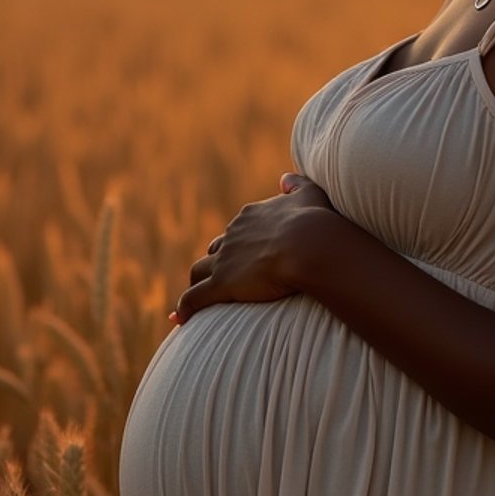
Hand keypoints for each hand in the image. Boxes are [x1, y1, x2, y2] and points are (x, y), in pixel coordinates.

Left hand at [173, 172, 334, 324]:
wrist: (308, 245)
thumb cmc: (314, 221)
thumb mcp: (309, 194)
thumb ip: (296, 185)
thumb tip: (286, 178)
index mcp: (249, 217)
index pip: (235, 231)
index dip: (237, 243)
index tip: (242, 254)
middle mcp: (232, 236)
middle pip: (215, 250)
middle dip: (216, 262)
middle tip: (221, 276)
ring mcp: (224, 260)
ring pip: (200, 271)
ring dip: (197, 282)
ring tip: (196, 298)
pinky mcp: (221, 283)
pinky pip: (195, 297)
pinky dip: (185, 307)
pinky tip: (181, 318)